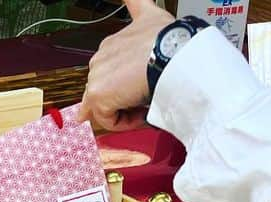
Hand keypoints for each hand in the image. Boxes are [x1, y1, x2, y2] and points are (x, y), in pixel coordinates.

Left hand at [81, 0, 170, 131]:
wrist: (173, 54)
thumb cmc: (168, 39)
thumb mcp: (150, 14)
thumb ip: (136, 2)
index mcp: (111, 44)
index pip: (105, 71)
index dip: (118, 85)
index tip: (136, 89)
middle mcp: (101, 58)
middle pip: (104, 92)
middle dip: (123, 99)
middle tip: (146, 95)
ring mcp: (97, 76)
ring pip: (106, 107)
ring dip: (127, 110)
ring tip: (146, 101)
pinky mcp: (98, 94)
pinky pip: (108, 120)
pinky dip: (125, 121)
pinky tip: (141, 110)